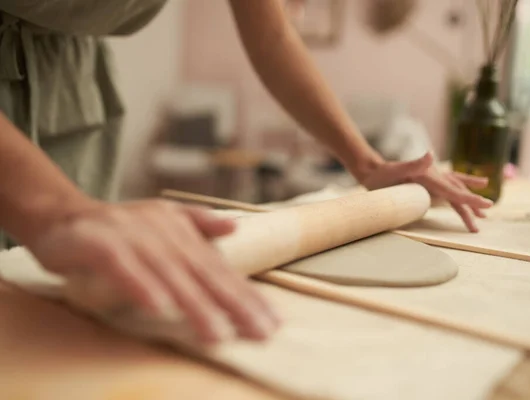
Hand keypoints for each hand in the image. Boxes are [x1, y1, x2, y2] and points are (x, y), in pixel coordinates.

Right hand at [26, 200, 279, 343]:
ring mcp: (132, 236)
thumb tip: (234, 226)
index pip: (219, 268)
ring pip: (170, 274)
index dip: (246, 295)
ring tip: (218, 335)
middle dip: (234, 305)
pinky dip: (141, 286)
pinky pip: (123, 267)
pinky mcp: (99, 243)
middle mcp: (163, 232)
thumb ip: (198, 224)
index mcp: (181, 230)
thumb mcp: (162, 221)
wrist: (61, 213)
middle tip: (260, 334)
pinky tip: (160, 309)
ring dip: (195, 304)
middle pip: (203, 272)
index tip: (272, 322)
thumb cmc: (118, 227)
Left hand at [358, 152, 492, 232]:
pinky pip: (448, 193)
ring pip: (456, 192)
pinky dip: (458, 198)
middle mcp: (435, 177)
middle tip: (489, 212)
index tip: (487, 204)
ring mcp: (433, 181)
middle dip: (473, 205)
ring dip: (469, 203)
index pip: (455, 190)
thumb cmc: (383, 173)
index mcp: (431, 176)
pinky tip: (462, 201)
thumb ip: (414, 164)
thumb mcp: (396, 169)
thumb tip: (430, 155)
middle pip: (458, 193)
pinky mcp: (428, 186)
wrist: (373, 171)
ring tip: (484, 214)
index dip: (471, 198)